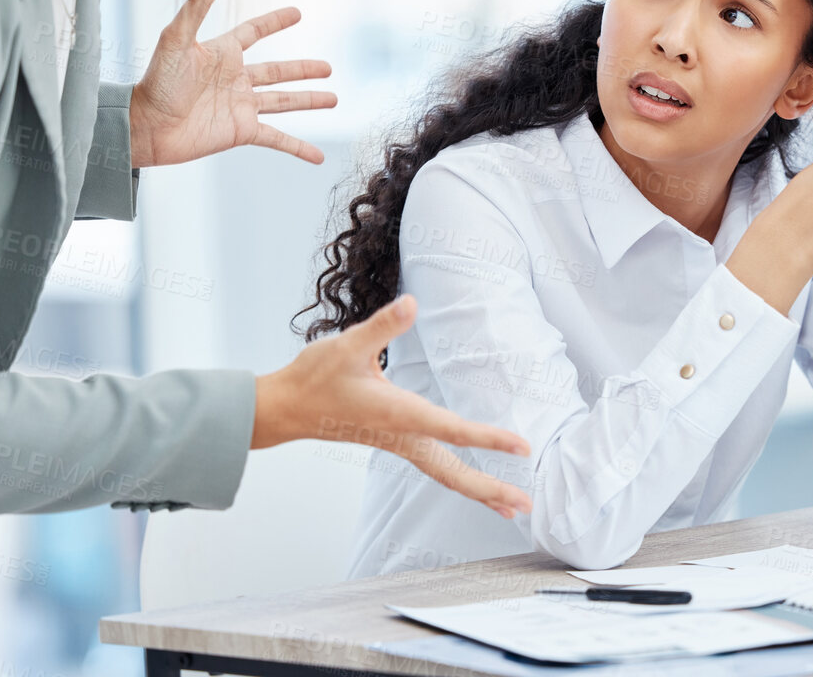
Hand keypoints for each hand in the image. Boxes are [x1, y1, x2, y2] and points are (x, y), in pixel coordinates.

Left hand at [129, 0, 335, 167]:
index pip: (254, 32)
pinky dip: (298, 147)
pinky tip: (317, 156)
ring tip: (333, 99)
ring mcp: (241, 106)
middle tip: (328, 67)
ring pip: (284, 102)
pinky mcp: (242, 132)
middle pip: (278, 71)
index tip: (297, 13)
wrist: (147, 126)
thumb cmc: (157, 80)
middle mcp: (236, 79)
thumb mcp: (178, 37)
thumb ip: (199, 3)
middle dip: (304, 69)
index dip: (275, 22)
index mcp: (223, 53)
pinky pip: (277, 138)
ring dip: (308, 101)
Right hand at [252, 295, 534, 519]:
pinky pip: (434, 466)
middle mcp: (402, 435)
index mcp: (399, 415)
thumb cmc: (315, 377)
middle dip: (489, 489)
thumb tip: (411, 305)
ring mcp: (398, 442)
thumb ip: (382, 326)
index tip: (522, 448)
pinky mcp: (393, 440)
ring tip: (511, 505)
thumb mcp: (348, 345)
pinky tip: (471, 477)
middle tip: (526, 507)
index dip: (489, 439)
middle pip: (452, 472)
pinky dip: (458, 476)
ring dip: (478, 488)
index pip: (453, 430)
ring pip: (444, 473)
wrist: (286, 407)